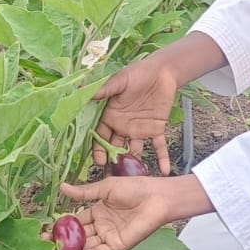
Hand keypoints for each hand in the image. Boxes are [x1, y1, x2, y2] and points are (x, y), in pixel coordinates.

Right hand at [49, 175, 212, 249]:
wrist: (157, 196)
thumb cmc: (135, 188)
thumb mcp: (105, 188)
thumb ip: (84, 193)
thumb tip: (62, 187)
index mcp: (98, 211)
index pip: (76, 220)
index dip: (61, 225)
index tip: (45, 228)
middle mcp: (102, 225)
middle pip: (78, 235)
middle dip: (61, 239)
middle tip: (43, 242)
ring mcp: (109, 236)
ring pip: (86, 245)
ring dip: (70, 248)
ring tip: (52, 249)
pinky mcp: (118, 245)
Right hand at [92, 59, 178, 173]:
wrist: (161, 71)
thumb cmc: (137, 73)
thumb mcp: (120, 80)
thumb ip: (105, 89)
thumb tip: (85, 92)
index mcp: (111, 116)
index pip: (101, 136)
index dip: (98, 149)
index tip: (98, 161)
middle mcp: (123, 126)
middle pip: (115, 147)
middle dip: (113, 161)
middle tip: (113, 174)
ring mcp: (139, 130)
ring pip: (134, 151)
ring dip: (134, 164)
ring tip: (134, 178)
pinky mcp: (156, 129)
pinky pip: (158, 146)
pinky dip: (162, 158)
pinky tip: (165, 171)